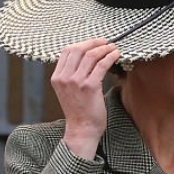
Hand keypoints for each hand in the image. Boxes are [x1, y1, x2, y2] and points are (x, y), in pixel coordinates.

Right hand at [51, 39, 120, 159]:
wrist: (82, 130)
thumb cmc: (79, 112)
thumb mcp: (68, 91)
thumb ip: (71, 75)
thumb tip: (86, 58)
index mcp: (57, 77)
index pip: (68, 51)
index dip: (83, 44)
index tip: (94, 43)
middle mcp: (64, 78)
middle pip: (78, 49)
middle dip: (94, 43)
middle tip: (105, 42)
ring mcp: (76, 82)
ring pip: (91, 55)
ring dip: (104, 49)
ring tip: (113, 48)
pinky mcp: (89, 86)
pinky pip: (101, 65)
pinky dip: (110, 57)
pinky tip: (116, 55)